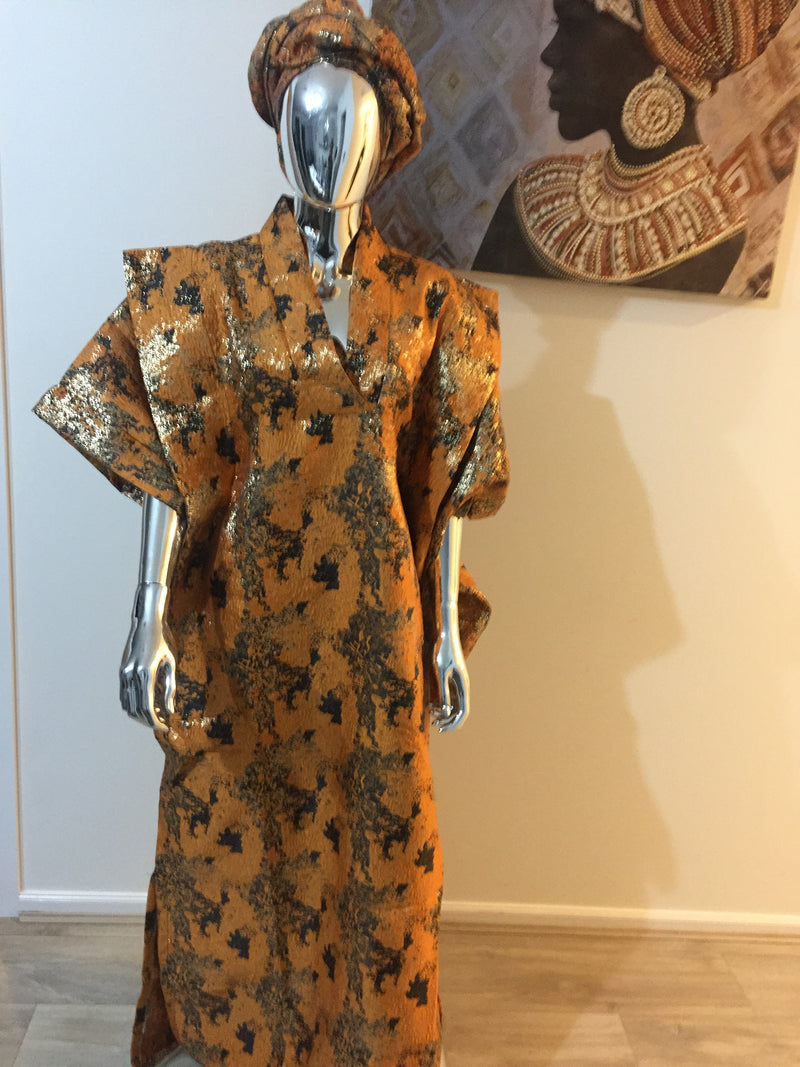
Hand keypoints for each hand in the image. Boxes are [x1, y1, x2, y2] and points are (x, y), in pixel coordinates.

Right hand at [119, 583, 173, 731]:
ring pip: (128, 705)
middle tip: (161, 724)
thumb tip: (170, 709)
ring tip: (153, 717)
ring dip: (139, 715)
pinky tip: (143, 707)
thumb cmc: (162, 642)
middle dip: (149, 721)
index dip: (156, 721)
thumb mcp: (171, 663)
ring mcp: (124, 673)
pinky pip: (123, 695)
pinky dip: (131, 706)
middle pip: (137, 709)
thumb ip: (170, 686)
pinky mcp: (121, 671)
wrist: (146, 623)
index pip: (148, 707)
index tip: (165, 726)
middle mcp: (132, 675)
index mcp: (147, 673)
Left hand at [431, 631, 469, 732]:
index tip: (443, 729)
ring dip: (443, 712)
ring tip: (429, 714)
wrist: (446, 637)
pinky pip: (449, 696)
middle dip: (447, 720)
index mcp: (463, 686)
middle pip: (459, 711)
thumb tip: (445, 711)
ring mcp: (458, 684)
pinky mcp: (452, 680)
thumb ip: (444, 691)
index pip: (463, 712)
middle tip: (434, 725)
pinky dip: (441, 702)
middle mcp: (463, 687)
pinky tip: (430, 704)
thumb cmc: (444, 652)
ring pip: (454, 704)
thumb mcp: (442, 672)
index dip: (454, 723)